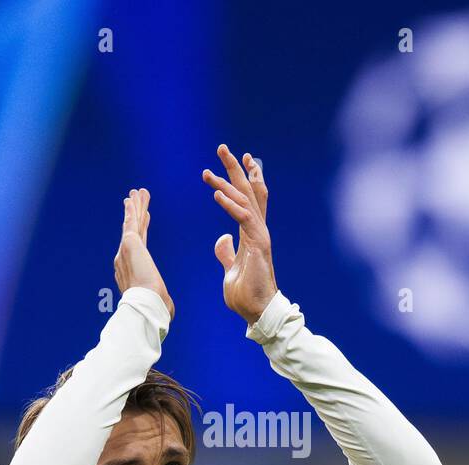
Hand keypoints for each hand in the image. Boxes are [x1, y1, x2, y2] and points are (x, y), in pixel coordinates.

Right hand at [113, 187, 173, 317]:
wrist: (146, 303)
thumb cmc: (154, 308)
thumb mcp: (160, 303)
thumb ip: (161, 302)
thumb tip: (167, 312)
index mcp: (131, 270)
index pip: (139, 244)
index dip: (142, 229)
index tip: (144, 218)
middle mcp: (125, 258)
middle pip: (133, 230)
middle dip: (136, 214)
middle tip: (136, 199)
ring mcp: (126, 249)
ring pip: (132, 223)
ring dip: (134, 207)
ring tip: (137, 192)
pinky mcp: (130, 242)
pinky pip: (131, 221)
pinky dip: (131, 209)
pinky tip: (132, 198)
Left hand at [202, 145, 276, 323]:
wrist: (257, 312)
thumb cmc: (246, 295)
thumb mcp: (229, 269)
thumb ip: (226, 252)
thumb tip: (222, 238)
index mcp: (250, 234)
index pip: (247, 199)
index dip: (240, 179)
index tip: (234, 160)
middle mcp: (257, 230)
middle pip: (248, 192)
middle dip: (235, 169)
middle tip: (223, 148)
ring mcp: (260, 236)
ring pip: (245, 200)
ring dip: (228, 182)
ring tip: (209, 169)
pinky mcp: (258, 244)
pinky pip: (244, 218)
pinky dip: (230, 204)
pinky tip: (216, 193)